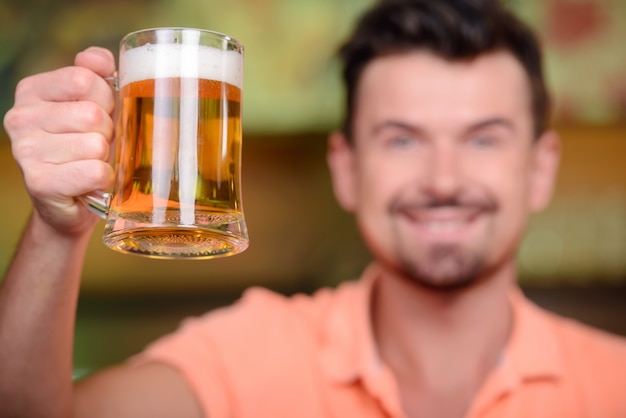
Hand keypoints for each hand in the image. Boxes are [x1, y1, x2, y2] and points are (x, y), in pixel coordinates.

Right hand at [4, 47, 116, 235]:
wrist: (74, 202)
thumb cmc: (87, 148)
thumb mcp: (94, 104)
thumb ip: (97, 74)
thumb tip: (101, 60)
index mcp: (32, 90)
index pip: (83, 79)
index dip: (106, 99)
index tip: (102, 113)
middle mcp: (20, 117)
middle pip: (92, 114)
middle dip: (109, 132)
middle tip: (99, 145)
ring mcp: (25, 151)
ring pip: (96, 145)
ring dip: (106, 158)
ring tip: (93, 163)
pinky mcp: (39, 182)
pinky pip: (95, 172)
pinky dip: (105, 179)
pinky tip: (91, 182)